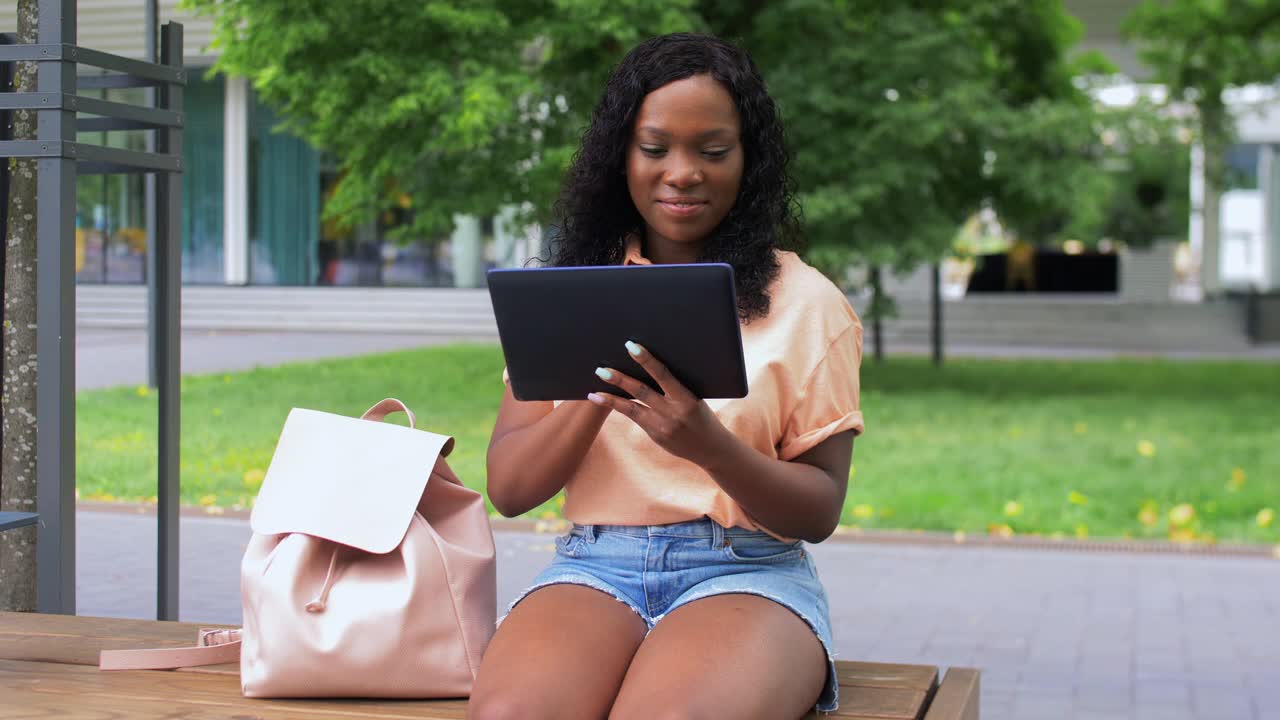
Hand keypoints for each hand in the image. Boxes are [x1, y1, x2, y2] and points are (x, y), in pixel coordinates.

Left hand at [587, 341, 732, 467]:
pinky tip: (604, 400)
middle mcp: (673, 412)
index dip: (646, 359)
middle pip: (642, 391)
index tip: (631, 346)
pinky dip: (618, 408)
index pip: (663, 374)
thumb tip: (649, 367)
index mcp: (686, 398)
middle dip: (620, 379)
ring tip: (595, 389)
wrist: (711, 448)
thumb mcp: (695, 398)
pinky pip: (634, 418)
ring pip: (632, 408)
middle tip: (601, 369)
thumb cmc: (703, 416)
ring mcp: (663, 426)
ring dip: (611, 398)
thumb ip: (675, 387)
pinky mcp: (655, 435)